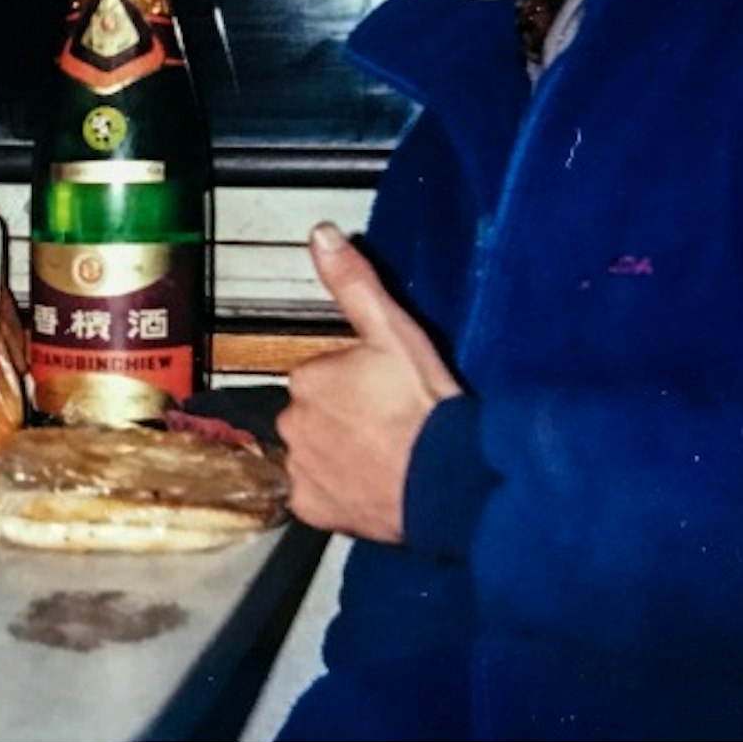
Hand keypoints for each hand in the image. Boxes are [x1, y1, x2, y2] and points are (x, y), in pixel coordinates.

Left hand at [275, 223, 462, 543]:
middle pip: (313, 415)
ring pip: (312, 454)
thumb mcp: (395, 333)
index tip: (384, 396)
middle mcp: (291, 423)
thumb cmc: (427, 408)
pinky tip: (368, 487)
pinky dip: (334, 493)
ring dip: (338, 455)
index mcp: (306, 378)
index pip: (320, 377)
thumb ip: (353, 283)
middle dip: (341, 419)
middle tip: (386, 429)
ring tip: (383, 460)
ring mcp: (300, 469)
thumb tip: (320, 234)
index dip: (354, 386)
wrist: (451, 482)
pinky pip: (313, 495)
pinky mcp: (311, 508)